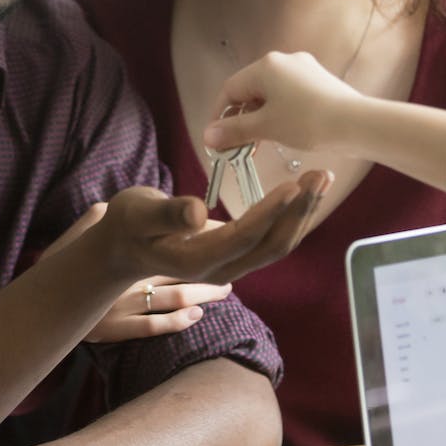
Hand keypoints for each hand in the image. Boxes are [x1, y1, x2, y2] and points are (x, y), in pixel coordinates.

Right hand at [40, 205, 233, 341]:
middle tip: (237, 263)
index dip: (201, 236)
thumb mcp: (85, 226)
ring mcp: (122, 306)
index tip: (223, 230)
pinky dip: (178, 321)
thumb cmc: (65, 257)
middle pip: (179, 272)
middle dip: (213, 268)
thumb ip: (107, 213)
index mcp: (123, 251)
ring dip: (203, 294)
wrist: (40, 300)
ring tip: (226, 289)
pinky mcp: (116, 328)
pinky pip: (153, 326)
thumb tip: (126, 201)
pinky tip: (196, 314)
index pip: (171, 239)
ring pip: (173, 299)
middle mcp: (127, 279)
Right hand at [90, 174, 332, 285]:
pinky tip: (304, 192)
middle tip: (321, 175)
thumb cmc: (128, 225)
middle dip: (299, 211)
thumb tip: (197, 212)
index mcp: (197, 260)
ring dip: (302, 212)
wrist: (124, 249)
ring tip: (321, 178)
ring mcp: (232, 266)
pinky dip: (292, 216)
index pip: (244, 237)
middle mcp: (221, 270)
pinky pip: (272, 240)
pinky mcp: (237, 256)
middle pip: (272, 245)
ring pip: (277, 244)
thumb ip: (166, 213)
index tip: (293, 185)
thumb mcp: (137, 213)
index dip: (271, 212)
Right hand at [203, 51, 364, 152]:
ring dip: (259, 118)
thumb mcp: (266, 127)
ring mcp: (304, 70)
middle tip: (236, 146)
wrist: (356, 124)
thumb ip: (234, 131)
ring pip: (270, 94)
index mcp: (266, 66)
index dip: (219, 116)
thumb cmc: (307, 122)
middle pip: (250, 90)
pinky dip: (279, 113)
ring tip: (259, 144)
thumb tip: (207, 136)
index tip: (216, 140)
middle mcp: (283, 61)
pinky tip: (283, 133)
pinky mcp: (319, 82)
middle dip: (240, 119)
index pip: (230, 89)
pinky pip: (289, 96)